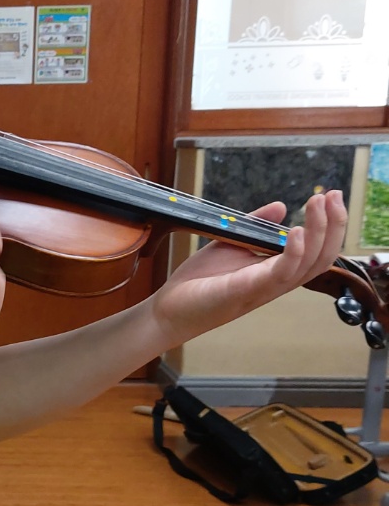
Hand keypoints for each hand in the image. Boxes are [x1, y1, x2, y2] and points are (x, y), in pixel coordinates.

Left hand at [149, 190, 347, 348]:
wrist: (168, 310)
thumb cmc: (200, 282)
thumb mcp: (232, 244)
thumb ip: (257, 226)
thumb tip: (282, 207)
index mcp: (276, 272)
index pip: (316, 252)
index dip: (329, 226)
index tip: (331, 196)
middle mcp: (277, 282)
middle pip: (321, 258)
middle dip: (334, 225)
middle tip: (336, 195)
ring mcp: (264, 288)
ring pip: (308, 265)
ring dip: (319, 232)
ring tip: (320, 204)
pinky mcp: (247, 291)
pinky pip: (280, 274)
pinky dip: (292, 252)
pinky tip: (296, 231)